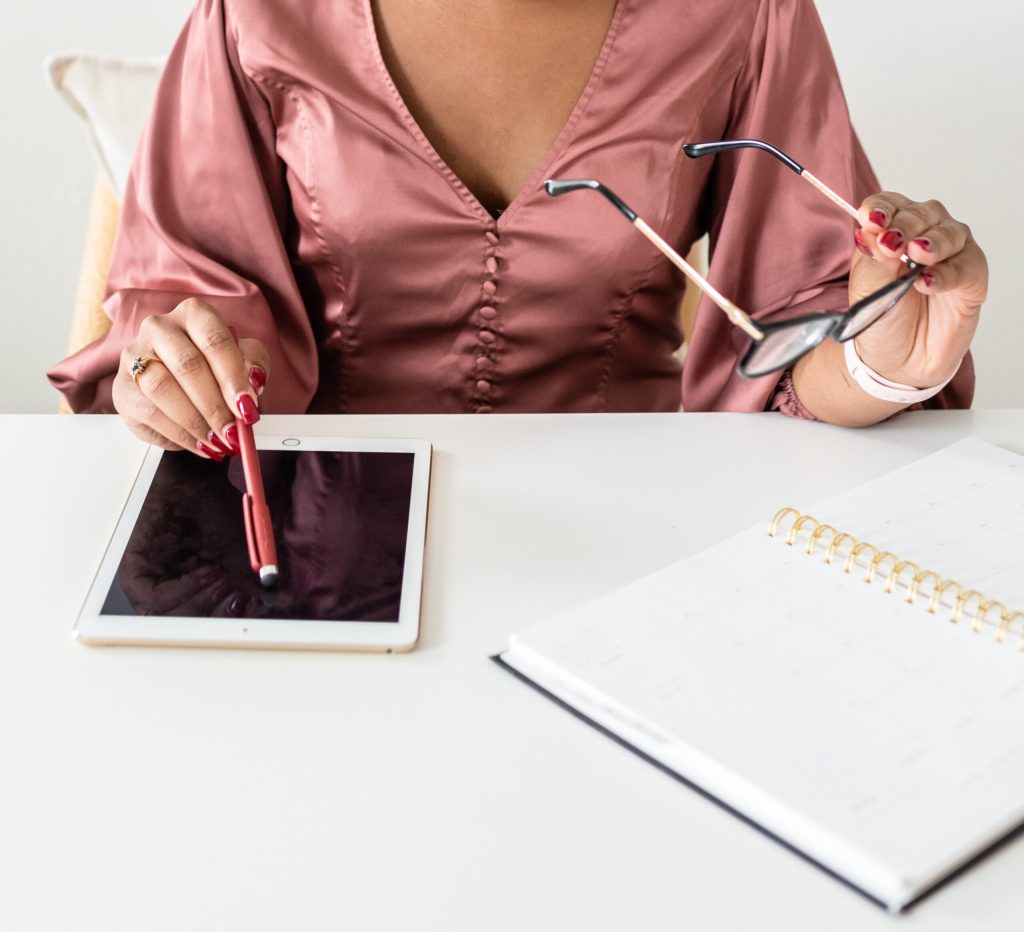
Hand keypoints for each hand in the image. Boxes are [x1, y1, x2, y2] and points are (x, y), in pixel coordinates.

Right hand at [112, 298, 270, 457]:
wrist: (181, 389)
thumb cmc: (214, 369)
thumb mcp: (244, 362)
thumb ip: (254, 365)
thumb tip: (253, 381)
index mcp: (194, 314)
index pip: (214, 340)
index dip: (232, 375)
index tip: (246, 406)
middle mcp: (160, 328)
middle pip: (187, 364)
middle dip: (214, 405)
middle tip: (233, 431)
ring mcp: (135, 356)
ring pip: (162, 388)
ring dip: (195, 421)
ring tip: (218, 441)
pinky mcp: (124, 388)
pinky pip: (150, 412)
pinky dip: (179, 433)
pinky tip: (199, 444)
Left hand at [848, 193, 986, 388]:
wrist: (895, 361)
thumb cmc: (881, 319)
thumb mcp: (866, 289)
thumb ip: (872, 259)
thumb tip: (870, 230)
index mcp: (893, 232)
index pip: (891, 205)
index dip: (882, 208)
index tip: (870, 219)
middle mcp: (924, 236)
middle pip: (923, 213)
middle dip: (906, 225)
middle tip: (891, 242)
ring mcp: (951, 256)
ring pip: (950, 233)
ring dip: (932, 243)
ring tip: (915, 257)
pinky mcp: (971, 279)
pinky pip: (966, 266)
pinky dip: (948, 273)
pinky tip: (928, 283)